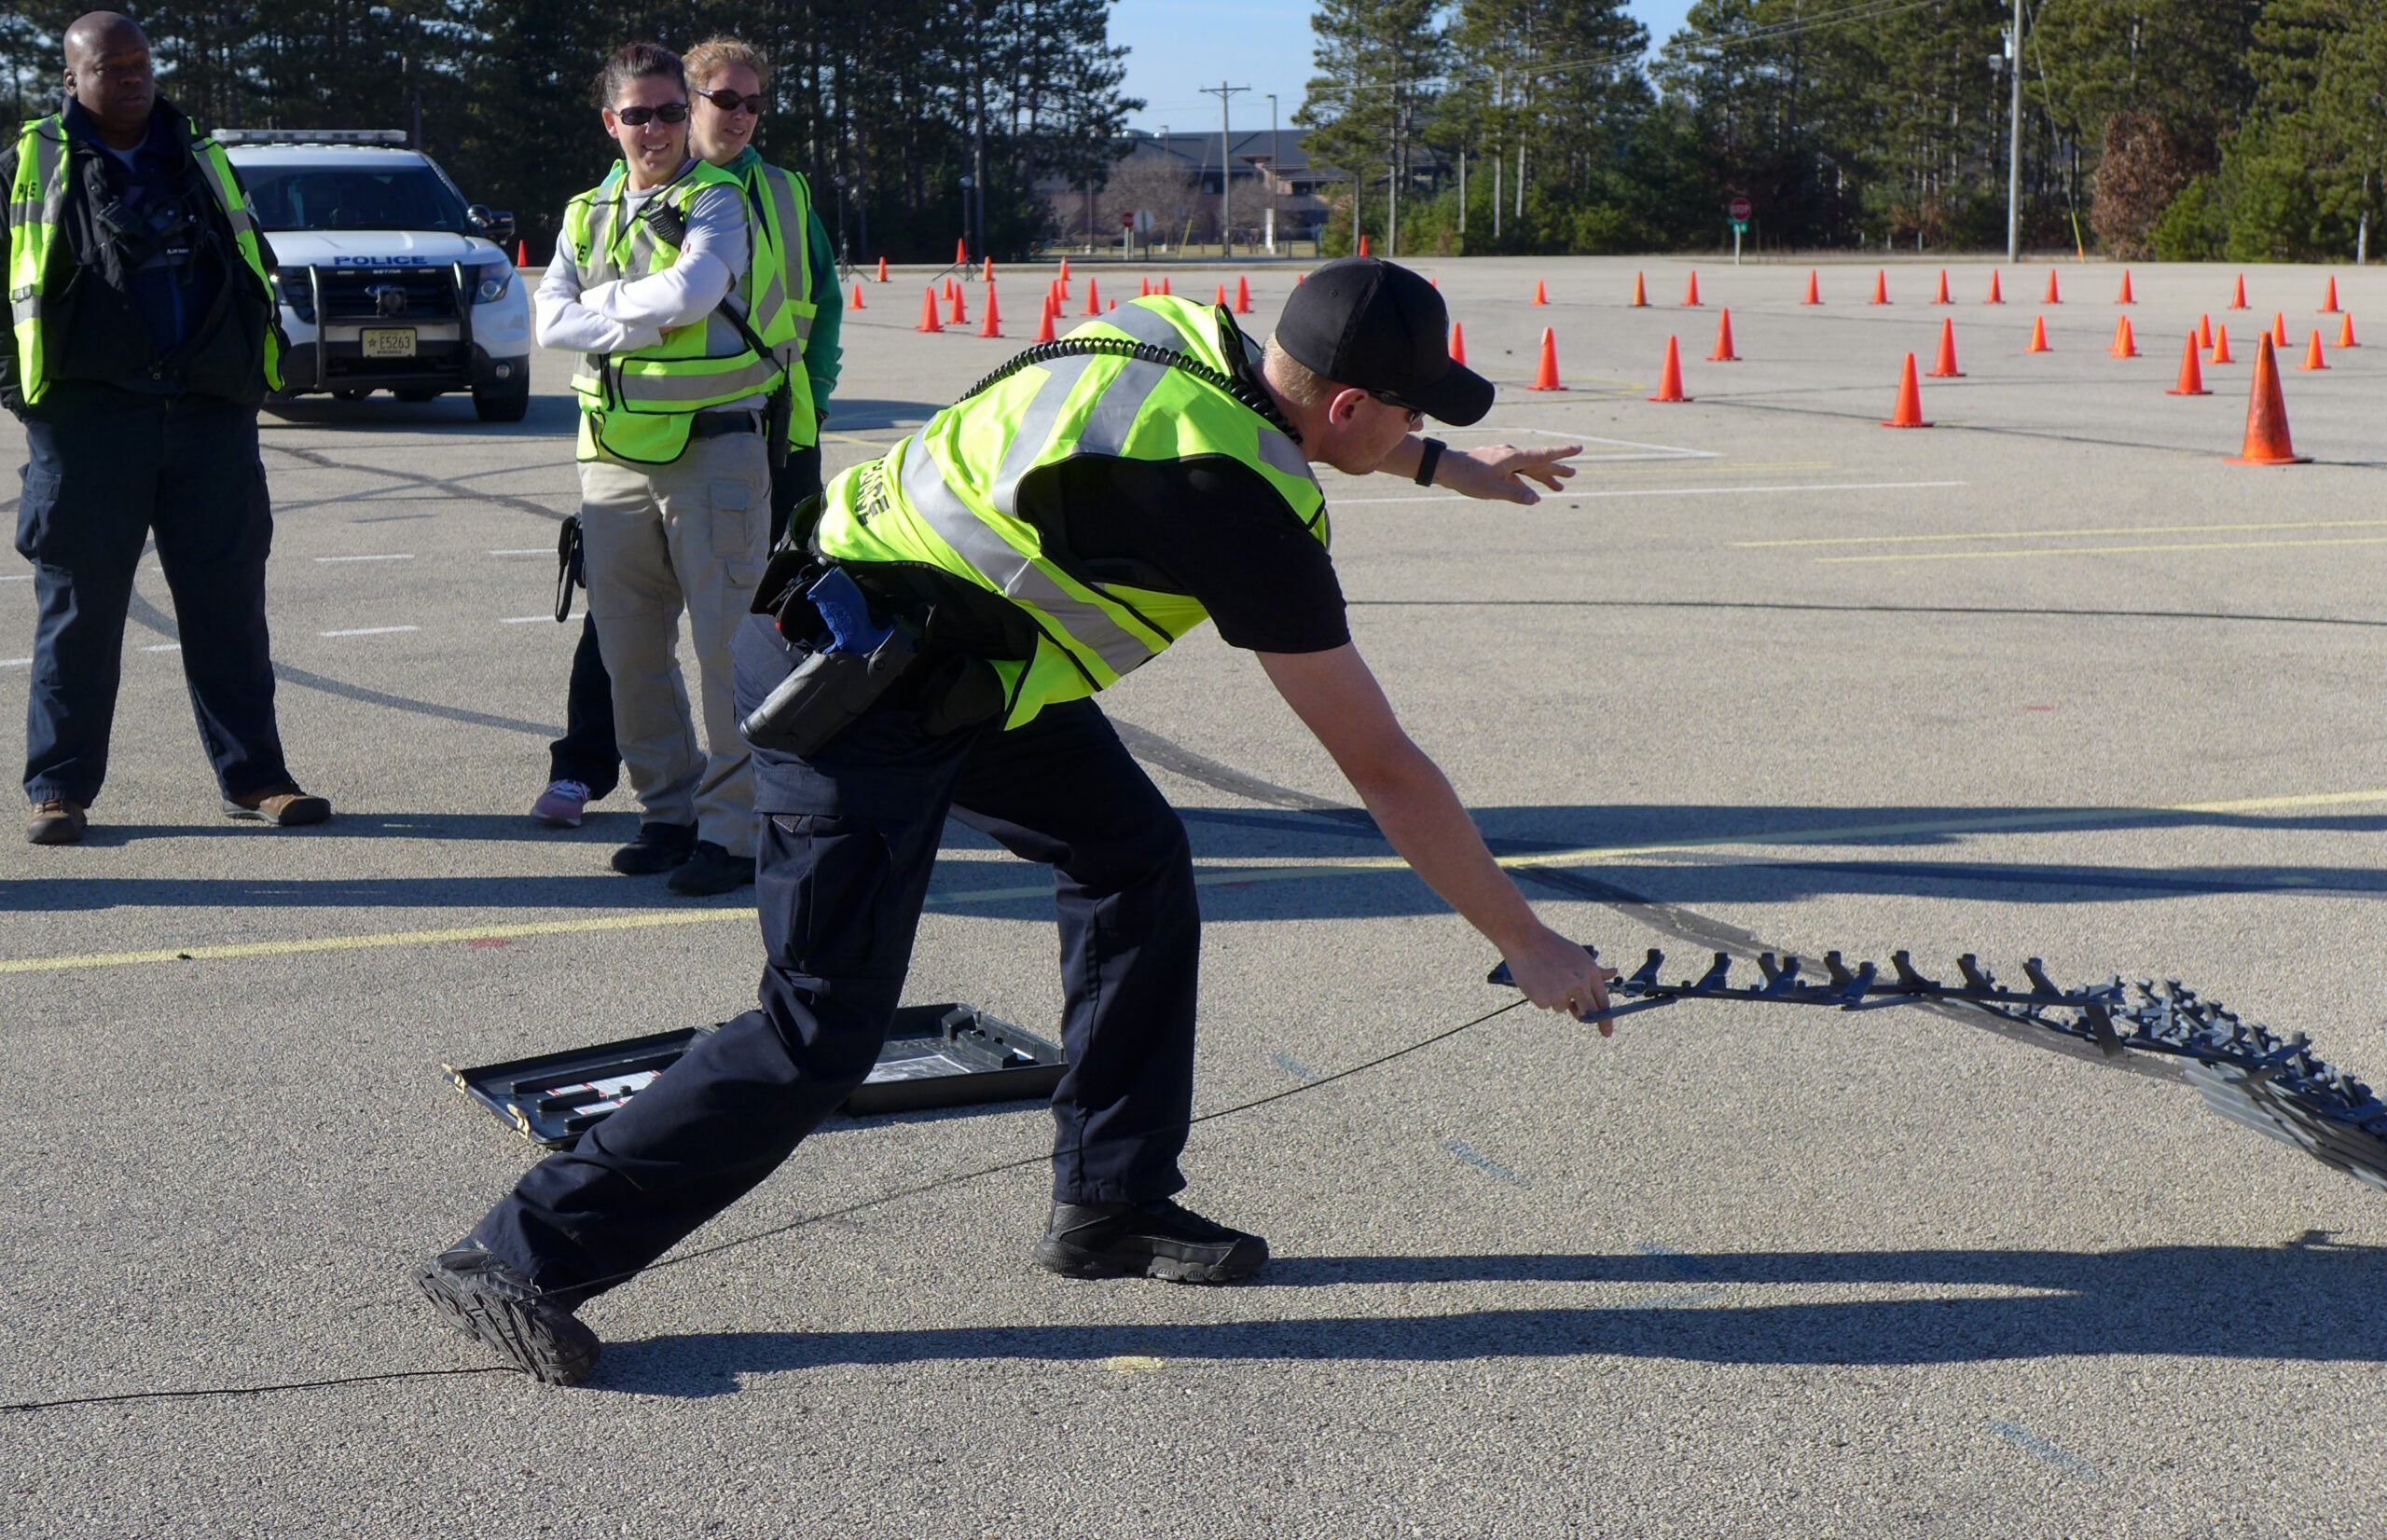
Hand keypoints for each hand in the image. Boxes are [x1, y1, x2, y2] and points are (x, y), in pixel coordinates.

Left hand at [1439, 442, 1579, 505]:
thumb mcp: (1494, 490)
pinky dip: (1525, 480)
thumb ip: (1516, 494)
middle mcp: (1511, 455)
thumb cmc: (1469, 478)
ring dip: (1542, 477)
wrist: (1446, 467)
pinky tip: (1530, 490)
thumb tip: (1536, 499)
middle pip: (1538, 462)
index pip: (1543, 455)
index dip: (1562, 453)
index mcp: (1513, 458)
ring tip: (1558, 487)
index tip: (1579, 448)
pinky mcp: (1495, 463)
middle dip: (1555, 469)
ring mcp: (1503, 458)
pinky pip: (1516, 472)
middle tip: (1572, 475)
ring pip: (1528, 468)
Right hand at [1499, 925, 1621, 1034]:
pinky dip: (1542, 997)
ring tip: (1547, 978)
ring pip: (1563, 1008)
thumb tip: (1614, 972)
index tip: (1606, 1032)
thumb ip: (1595, 971)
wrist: (1525, 939)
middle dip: (1583, 1016)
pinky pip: (1546, 1005)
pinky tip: (1537, 981)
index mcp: (1590, 972)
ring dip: (1557, 998)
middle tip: (1577, 1012)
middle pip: (1588, 1012)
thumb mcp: (1579, 955)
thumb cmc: (1553, 947)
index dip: (1605, 1020)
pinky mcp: (1545, 998)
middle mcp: (1579, 983)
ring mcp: (1562, 992)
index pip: (1603, 1002)